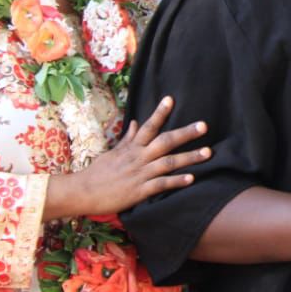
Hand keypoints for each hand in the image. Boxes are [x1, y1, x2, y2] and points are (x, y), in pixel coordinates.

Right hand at [44, 96, 209, 220]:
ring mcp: (140, 173)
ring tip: (208, 153)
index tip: (171, 99)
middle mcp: (138, 157)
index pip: (149, 126)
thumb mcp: (113, 152)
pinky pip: (161, 185)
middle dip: (185, 133)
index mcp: (132, 147)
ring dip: (189, 158)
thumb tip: (137, 122)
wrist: (82, 192)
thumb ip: (128, 138)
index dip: (160, 113)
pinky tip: (191, 179)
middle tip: (204, 126)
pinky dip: (176, 181)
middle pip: (165, 141)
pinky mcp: (139, 191)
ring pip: (168, 163)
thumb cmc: (98, 172)